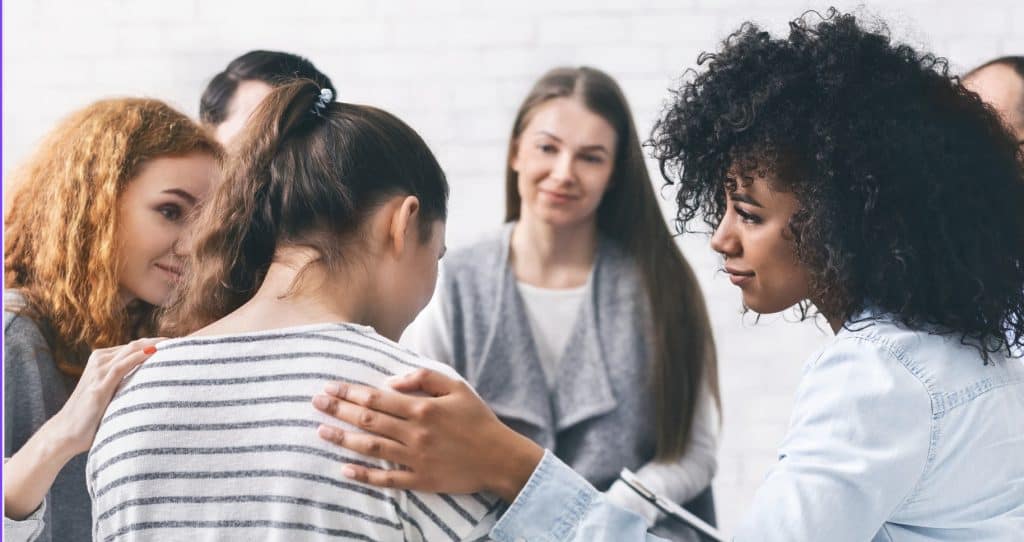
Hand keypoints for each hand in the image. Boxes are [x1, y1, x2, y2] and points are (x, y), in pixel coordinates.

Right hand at [4, 338, 162, 519]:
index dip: (157, 343)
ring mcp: (98, 371)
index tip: (180, 344)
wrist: (65, 434)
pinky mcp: (99, 385)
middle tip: (184, 342)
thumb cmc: (90, 418)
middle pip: (136, 345)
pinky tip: (155, 353)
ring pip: (131, 351)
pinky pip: (122, 365)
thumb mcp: (111, 395)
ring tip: (177, 345)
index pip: (135, 346)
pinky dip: (140, 357)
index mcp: (103, 360)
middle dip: (161, 341)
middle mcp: (100, 361)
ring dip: (154, 346)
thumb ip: (127, 385)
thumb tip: (155, 385)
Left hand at [312, 368, 543, 501]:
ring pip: (371, 448)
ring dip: (343, 440)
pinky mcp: (420, 480)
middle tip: (316, 403)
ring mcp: (415, 459)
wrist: (499, 458)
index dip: (350, 393)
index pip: (377, 399)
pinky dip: (364, 475)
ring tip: (320, 432)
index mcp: (422, 408)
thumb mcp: (457, 387)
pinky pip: (386, 479)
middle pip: (368, 421)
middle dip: (338, 411)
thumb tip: (391, 381)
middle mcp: (415, 433)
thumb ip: (424, 377)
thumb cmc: (478, 419)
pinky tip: (344, 469)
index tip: (330, 387)